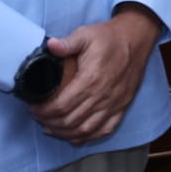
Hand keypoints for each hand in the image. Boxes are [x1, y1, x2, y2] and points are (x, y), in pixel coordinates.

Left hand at [32, 4, 162, 144]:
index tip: (34, 108)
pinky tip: (75, 135)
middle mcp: (103, 95)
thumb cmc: (109, 38)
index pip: (62, 105)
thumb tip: (50, 46)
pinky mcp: (122, 107)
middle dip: (50, 122)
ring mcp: (114, 104)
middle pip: (71, 121)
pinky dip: (88, 137)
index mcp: (91, 79)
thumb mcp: (86, 34)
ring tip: (51, 128)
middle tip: (39, 117)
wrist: (136, 40)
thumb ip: (67, 43)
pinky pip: (104, 130)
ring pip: (85, 130)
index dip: (44, 111)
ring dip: (65, 133)